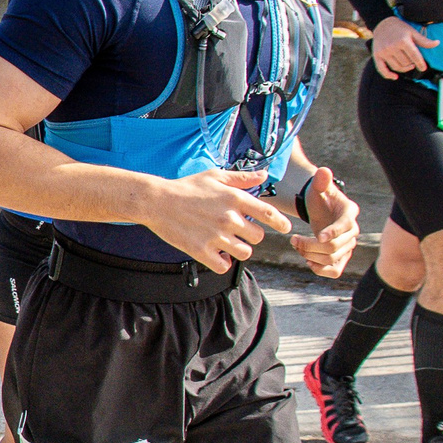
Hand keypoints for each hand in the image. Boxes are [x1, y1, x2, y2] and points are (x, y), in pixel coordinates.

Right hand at [141, 168, 290, 273]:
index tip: (284, 228)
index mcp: (235, 198)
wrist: (157, 201)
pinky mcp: (202, 251)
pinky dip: (223, 263)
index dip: (280, 222)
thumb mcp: (215, 176)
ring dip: (239, 250)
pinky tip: (217, 255)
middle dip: (251, 235)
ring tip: (227, 244)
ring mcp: (216, 236)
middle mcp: (229, 218)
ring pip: (244, 253)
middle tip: (238, 232)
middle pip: (258, 237)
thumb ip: (241, 178)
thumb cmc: (186, 187)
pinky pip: (224, 266)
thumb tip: (263, 176)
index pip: (269, 214)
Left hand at [286, 165, 359, 278]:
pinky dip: (321, 269)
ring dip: (310, 255)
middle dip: (310, 245)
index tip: (318, 236)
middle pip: (334, 246)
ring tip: (297, 246)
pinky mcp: (341, 257)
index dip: (333, 232)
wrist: (322, 211)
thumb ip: (321, 181)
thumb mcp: (319, 189)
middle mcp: (352, 231)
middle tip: (293, 240)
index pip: (345, 226)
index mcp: (350, 213)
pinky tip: (308, 261)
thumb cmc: (320, 198)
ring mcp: (348, 246)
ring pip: (332, 259)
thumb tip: (324, 171)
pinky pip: (335, 271)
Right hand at [371, 17, 434, 78]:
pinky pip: (382, 69)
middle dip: (412, 64)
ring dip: (404, 68)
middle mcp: (392, 47)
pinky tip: (395, 77)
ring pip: (396, 67)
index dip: (420, 63)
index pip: (415, 56)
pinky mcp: (376, 55)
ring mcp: (384, 52)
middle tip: (414, 62)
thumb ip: (424, 40)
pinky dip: (388, 75)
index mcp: (403, 41)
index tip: (423, 68)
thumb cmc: (400, 28)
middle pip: (406, 63)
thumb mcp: (413, 32)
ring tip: (408, 65)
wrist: (382, 23)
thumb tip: (437, 43)